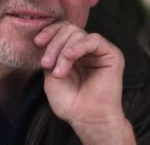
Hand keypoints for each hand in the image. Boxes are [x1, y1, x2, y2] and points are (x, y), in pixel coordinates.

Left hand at [34, 21, 135, 144]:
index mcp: (73, 51)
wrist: (87, 119)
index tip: (37, 42)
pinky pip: (93, 40)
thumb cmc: (70, 102)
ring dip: (63, 52)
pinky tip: (69, 57)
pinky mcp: (111, 54)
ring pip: (77, 34)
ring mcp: (99, 50)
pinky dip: (78, 47)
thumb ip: (50, 55)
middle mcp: (86, 48)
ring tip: (58, 72)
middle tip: (46, 64)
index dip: (49, 31)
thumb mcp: (51, 76)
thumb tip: (45, 40)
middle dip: (53, 45)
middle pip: (68, 29)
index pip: (62, 29)